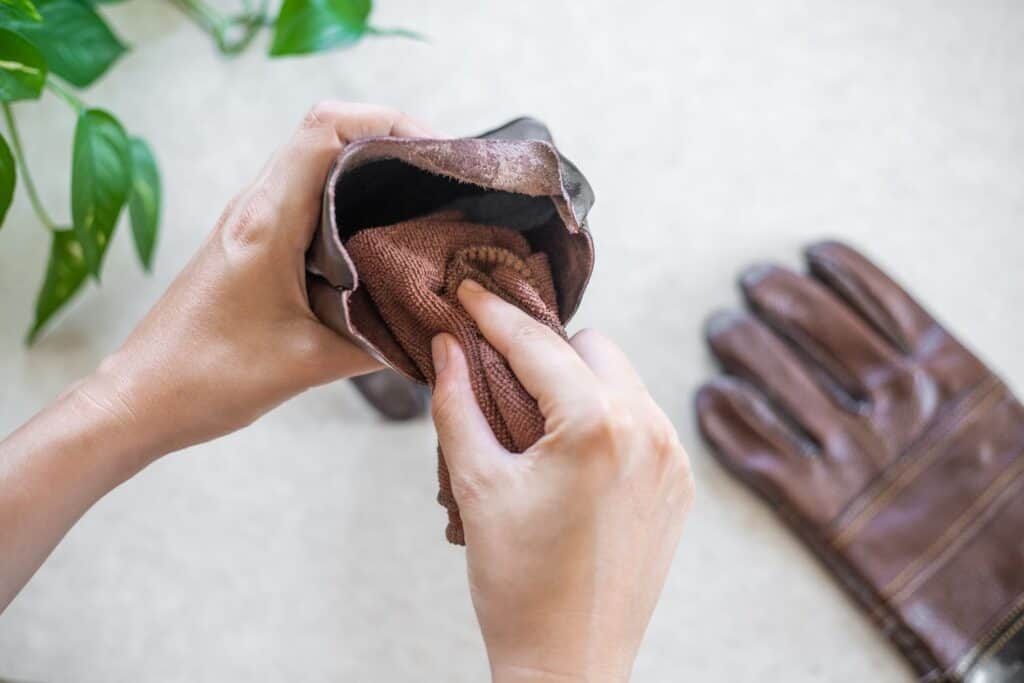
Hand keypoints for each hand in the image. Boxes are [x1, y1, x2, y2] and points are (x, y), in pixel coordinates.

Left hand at [84, 101, 433, 462]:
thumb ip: (379, 342)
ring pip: (318, 165)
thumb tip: (433, 325)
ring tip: (423, 205)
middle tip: (442, 181)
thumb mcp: (309, 365)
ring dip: (371, 173)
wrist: (141, 399)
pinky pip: (308, 200)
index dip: (389, 122)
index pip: (328, 129)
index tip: (437, 153)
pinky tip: (381, 242)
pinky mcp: (252, 243)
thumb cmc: (208, 378)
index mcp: (268, 221)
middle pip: (329, 134)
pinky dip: (350, 204)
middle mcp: (257, 206)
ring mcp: (252, 221)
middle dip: (392, 144)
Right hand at [430, 282, 693, 682]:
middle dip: (544, 347)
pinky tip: (571, 451)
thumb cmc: (518, 585)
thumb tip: (447, 345)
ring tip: (533, 418)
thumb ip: (456, 403)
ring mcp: (672, 459)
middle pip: (591, 346)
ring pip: (622, 379)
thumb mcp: (476, 485)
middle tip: (499, 370)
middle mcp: (649, 431)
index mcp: (597, 426)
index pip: (537, 343)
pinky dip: (607, 416)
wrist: (570, 666)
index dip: (494, 313)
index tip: (468, 291)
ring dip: (577, 380)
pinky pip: (643, 420)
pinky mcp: (678, 485)